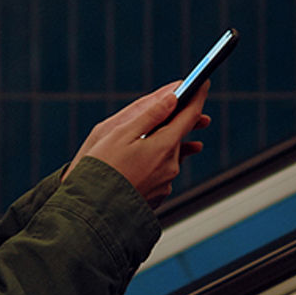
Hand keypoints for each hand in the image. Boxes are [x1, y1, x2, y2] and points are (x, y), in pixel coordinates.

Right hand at [62, 81, 210, 206]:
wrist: (93, 212)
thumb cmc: (101, 170)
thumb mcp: (120, 134)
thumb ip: (149, 115)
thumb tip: (172, 98)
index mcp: (164, 146)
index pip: (189, 116)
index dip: (196, 96)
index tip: (202, 82)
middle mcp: (171, 166)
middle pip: (179, 135)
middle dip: (176, 119)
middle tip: (177, 103)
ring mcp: (165, 183)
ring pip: (169, 153)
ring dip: (162, 141)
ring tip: (148, 134)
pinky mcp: (157, 195)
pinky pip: (161, 171)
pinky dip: (154, 160)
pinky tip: (138, 160)